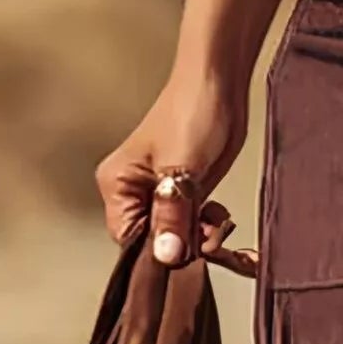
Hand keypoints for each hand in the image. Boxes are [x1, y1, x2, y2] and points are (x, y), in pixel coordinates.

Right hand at [95, 71, 248, 267]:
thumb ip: (173, 216)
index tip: (187, 253)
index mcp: (119, 187)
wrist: (219, 86)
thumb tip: (167, 257)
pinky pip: (197, 232)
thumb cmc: (191, 113)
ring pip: (181, 243)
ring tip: (220, 222)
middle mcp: (136, 196)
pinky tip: (224, 219)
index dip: (158, 255)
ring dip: (206, 242)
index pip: (130, 241)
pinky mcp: (188, 198)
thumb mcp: (181, 171)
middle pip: (158, 247)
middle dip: (188, 250)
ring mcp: (163, 199)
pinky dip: (214, 233)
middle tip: (212, 238)